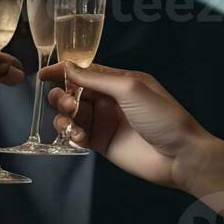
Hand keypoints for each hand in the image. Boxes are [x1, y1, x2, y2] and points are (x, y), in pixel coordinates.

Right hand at [39, 62, 223, 205]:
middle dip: (63, 94)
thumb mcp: (130, 89)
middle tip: (69, 103)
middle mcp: (109, 99)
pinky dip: (71, 133)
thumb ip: (96, 78)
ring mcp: (104, 121)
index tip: (43, 75)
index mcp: (119, 81)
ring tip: (73, 121)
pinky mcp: (101, 143)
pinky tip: (79, 137)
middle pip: (73, 91)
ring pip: (71, 113)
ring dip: (65, 115)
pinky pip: (76, 134)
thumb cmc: (162, 116)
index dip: (63, 71)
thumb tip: (67, 68)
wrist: (180, 155)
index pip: (84, 71)